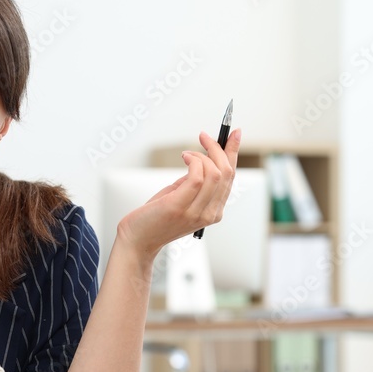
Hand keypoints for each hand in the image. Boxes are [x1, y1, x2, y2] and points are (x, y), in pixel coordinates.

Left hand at [116, 128, 241, 260]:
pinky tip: (185, 157)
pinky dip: (193, 161)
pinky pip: (197, 176)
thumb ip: (196, 182)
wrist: (138, 239)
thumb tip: (204, 158)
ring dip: (201, 155)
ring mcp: (196, 212)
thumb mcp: (182, 195)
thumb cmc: (157, 217)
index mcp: (214, 212)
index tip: (234, 133)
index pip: (230, 178)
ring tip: (187, 154)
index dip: (234, 152)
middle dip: (218, 149)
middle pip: (226, 173)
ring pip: (214, 173)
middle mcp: (210, 214)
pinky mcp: (179, 207)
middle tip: (204, 137)